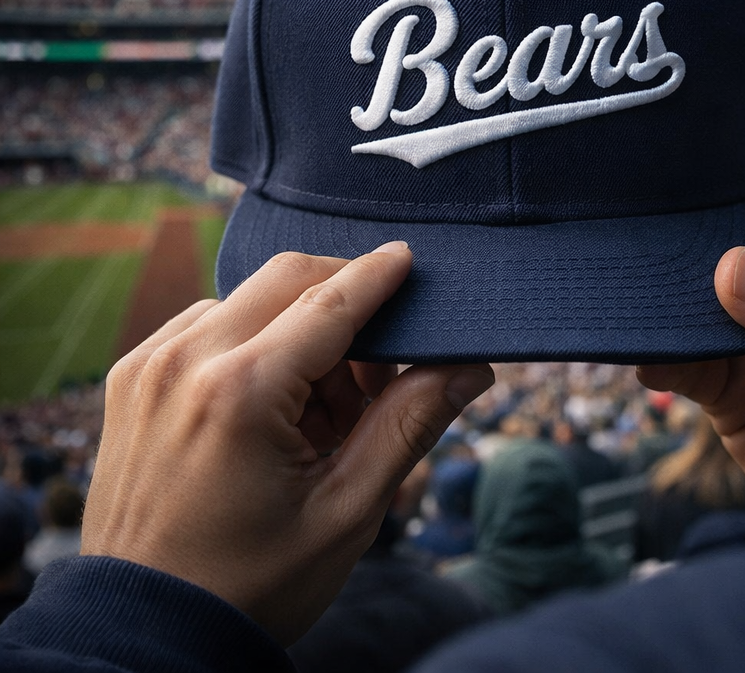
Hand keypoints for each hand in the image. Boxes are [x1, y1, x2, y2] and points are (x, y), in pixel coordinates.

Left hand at [81, 245, 493, 643]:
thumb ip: (409, 424)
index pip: (329, 301)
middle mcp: (183, 360)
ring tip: (320, 413)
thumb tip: (469, 368)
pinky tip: (272, 408)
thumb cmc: (250, 583)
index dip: (377, 275)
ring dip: (299, 331)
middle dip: (344, 305)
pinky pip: (209, 325)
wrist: (146, 631)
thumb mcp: (346, 511)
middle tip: (375, 372)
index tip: (408, 258)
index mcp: (238, 393)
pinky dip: (254, 344)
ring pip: (249, 301)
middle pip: (287, 280)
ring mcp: (148, 365)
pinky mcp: (132, 377)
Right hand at [637, 181, 744, 523]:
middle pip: (735, 247)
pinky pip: (686, 363)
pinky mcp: (733, 387)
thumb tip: (730, 269)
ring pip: (701, 305)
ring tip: (639, 299)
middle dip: (695, 246)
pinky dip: (661, 359)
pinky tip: (645, 358)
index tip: (698, 182)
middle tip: (648, 238)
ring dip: (671, 306)